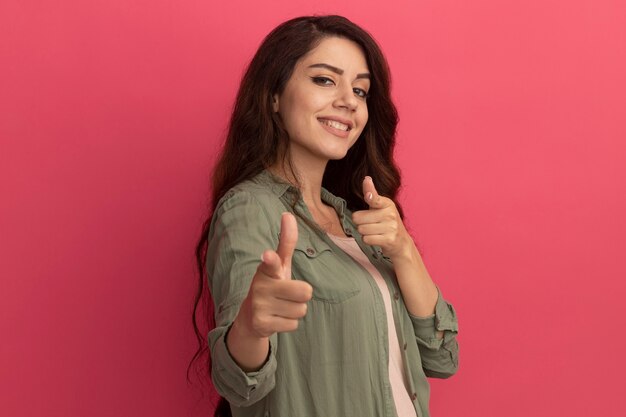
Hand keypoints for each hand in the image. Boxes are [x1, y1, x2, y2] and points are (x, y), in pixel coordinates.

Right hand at [232, 212, 312, 339]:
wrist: (251, 317)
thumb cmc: (272, 284)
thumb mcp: (280, 264)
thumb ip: (286, 241)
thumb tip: (288, 214)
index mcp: (266, 268)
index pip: (271, 262)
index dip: (271, 259)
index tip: (268, 256)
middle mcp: (260, 285)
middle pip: (305, 292)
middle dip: (302, 296)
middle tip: (288, 295)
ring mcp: (259, 305)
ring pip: (301, 310)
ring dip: (295, 310)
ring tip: (281, 307)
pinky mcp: (261, 324)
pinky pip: (293, 324)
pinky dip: (289, 323)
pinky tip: (276, 319)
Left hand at [352, 176, 411, 259]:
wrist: (401, 242)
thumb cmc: (387, 222)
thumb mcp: (381, 207)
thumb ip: (371, 194)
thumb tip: (366, 178)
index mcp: (387, 204)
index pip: (375, 199)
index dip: (370, 195)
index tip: (368, 195)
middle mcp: (390, 214)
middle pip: (358, 218)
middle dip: (360, 222)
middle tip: (370, 224)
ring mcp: (391, 227)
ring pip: (361, 229)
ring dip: (364, 232)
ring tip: (374, 231)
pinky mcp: (389, 239)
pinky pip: (366, 239)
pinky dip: (368, 240)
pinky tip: (376, 238)